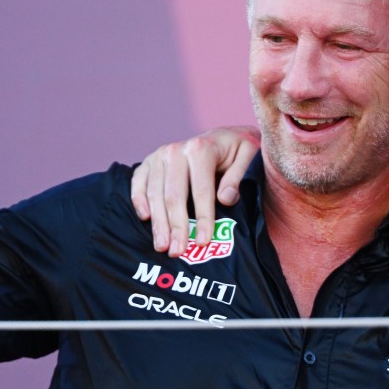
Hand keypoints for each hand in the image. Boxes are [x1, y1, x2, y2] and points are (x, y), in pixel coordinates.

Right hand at [130, 126, 259, 254]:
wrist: (223, 138)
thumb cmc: (238, 151)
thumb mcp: (249, 155)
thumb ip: (238, 177)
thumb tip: (225, 199)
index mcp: (201, 148)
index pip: (201, 190)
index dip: (203, 218)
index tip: (204, 241)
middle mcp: (176, 150)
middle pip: (173, 195)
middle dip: (176, 227)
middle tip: (177, 251)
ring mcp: (160, 156)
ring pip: (155, 194)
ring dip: (158, 222)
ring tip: (162, 246)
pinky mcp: (149, 162)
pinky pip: (138, 182)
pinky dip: (139, 200)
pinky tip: (145, 219)